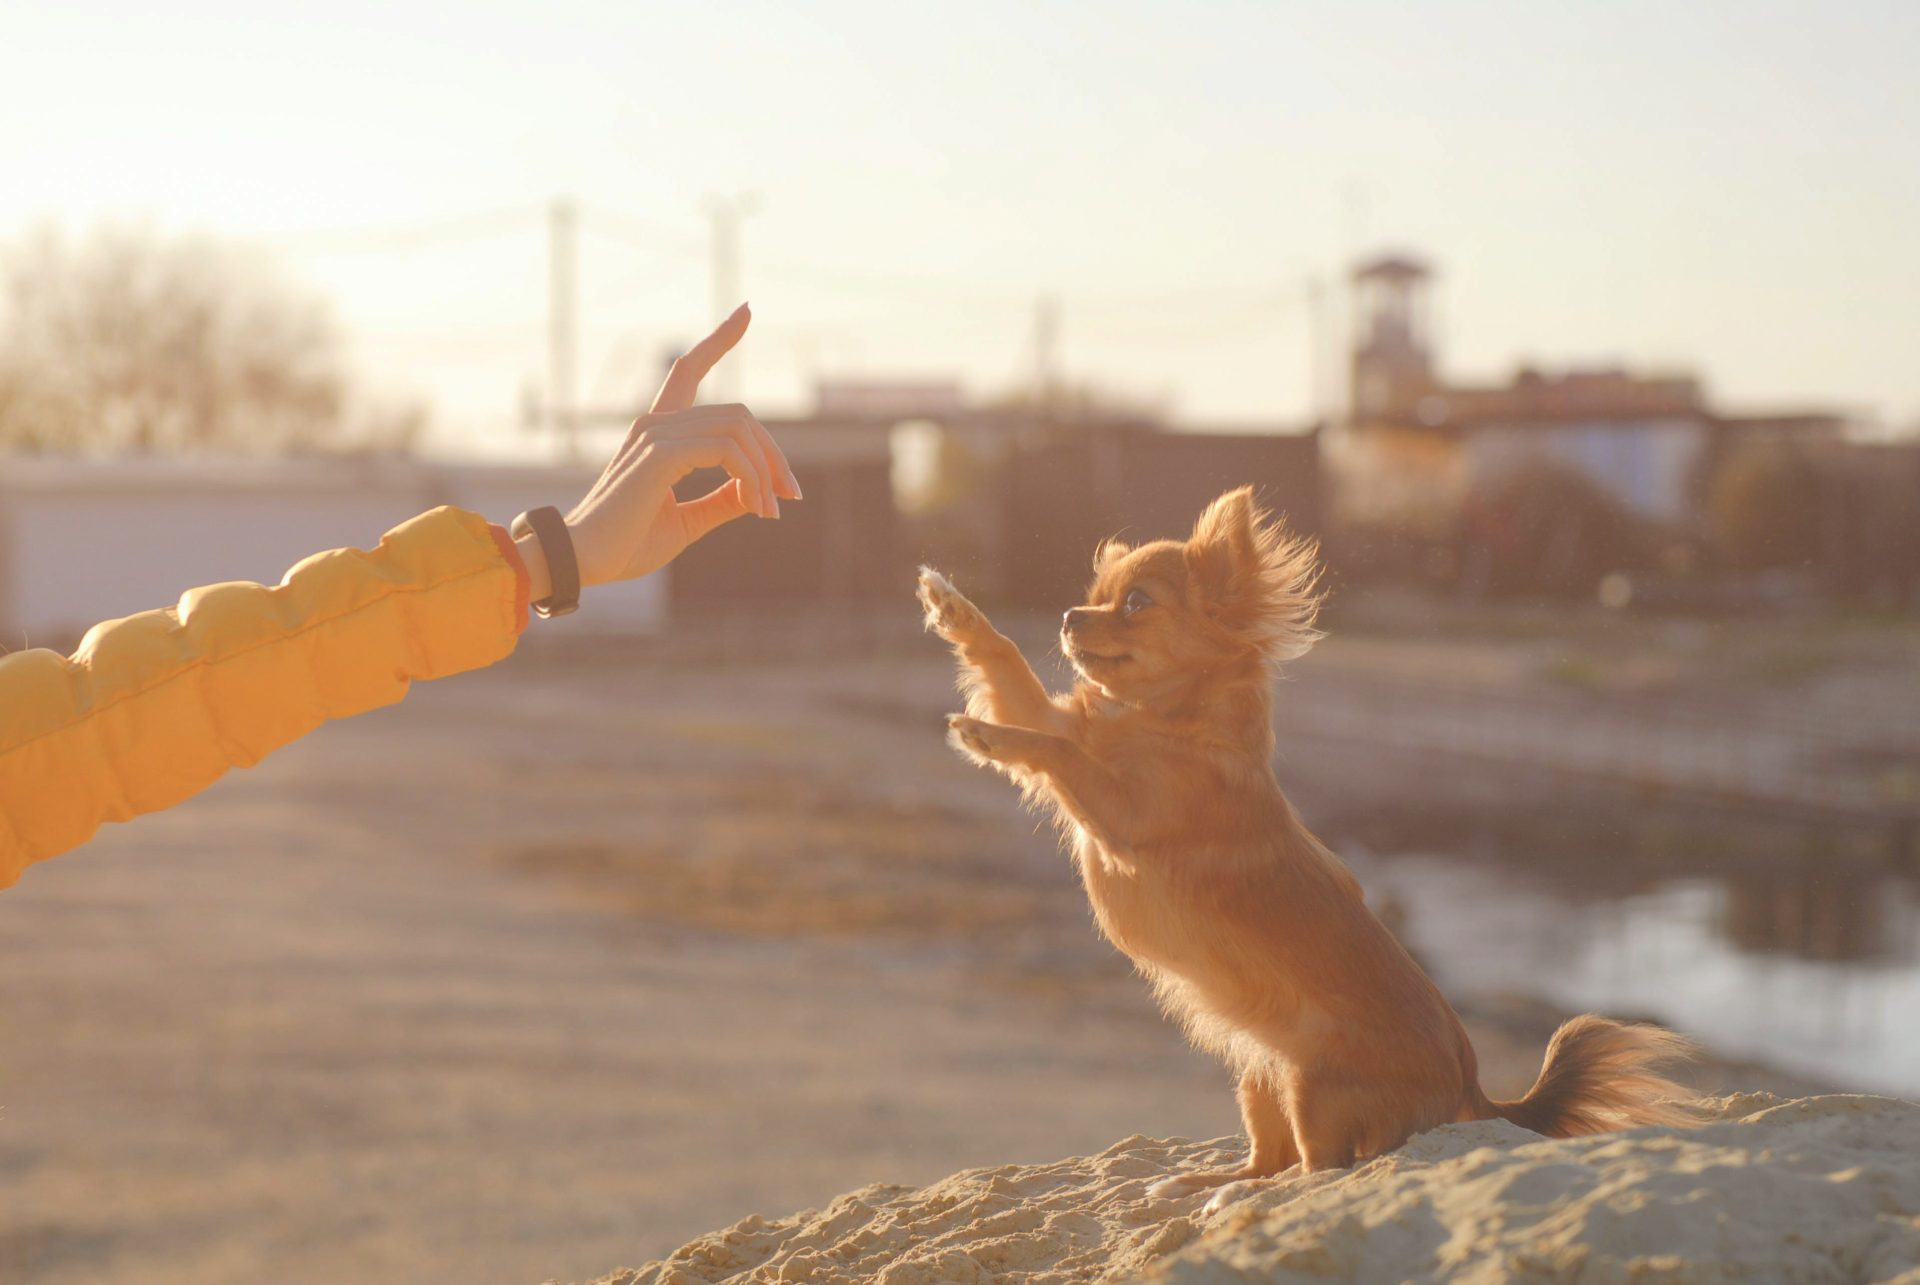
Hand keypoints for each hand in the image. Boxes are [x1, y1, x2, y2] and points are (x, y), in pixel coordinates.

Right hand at [513, 304, 801, 600]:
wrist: (584, 563)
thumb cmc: (626, 545)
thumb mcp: (687, 522)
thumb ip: (720, 501)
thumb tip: (757, 493)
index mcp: (658, 434)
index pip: (687, 369)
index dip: (718, 339)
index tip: (745, 311)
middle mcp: (655, 424)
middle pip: (739, 414)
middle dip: (774, 454)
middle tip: (791, 495)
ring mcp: (655, 435)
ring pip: (739, 430)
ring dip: (766, 472)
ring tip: (771, 511)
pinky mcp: (660, 454)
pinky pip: (727, 451)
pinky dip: (751, 479)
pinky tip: (755, 507)